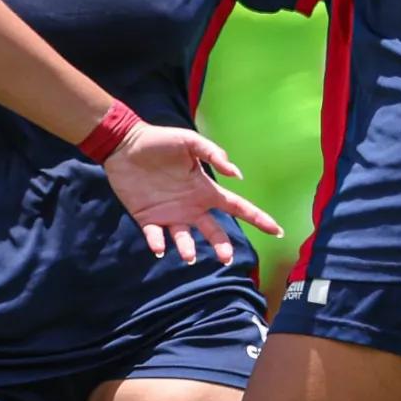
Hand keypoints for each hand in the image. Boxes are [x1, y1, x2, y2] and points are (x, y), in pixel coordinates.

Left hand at [101, 124, 282, 263]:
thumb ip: (213, 154)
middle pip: (214, 232)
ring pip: (185, 239)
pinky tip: (159, 247)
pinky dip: (158, 244)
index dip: (257, 218)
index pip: (237, 207)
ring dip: (188, 249)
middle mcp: (191, 207)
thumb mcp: (190, 142)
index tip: (276, 231)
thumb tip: (237, 174)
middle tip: (225, 259)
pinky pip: (155, 236)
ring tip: (190, 256)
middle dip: (221, 246)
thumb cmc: (160, 141)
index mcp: (205, 190)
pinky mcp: (147, 218)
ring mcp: (170, 214)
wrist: (125, 144)